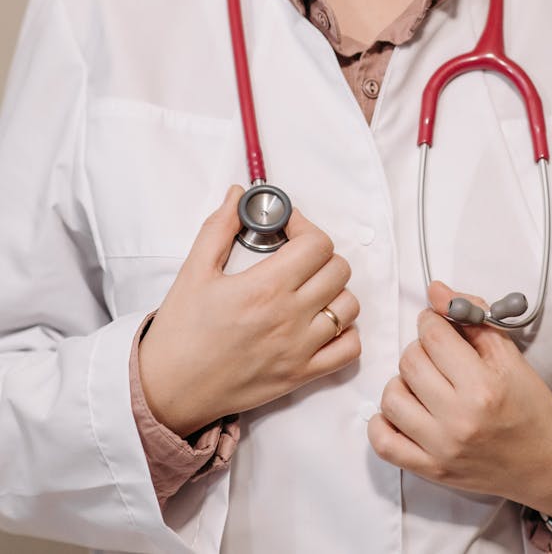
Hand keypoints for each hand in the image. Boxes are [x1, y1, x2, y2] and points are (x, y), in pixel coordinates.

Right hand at [138, 185, 359, 436]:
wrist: (168, 390)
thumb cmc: (179, 331)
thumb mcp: (194, 271)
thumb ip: (219, 227)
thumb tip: (239, 195)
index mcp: (265, 287)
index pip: (317, 244)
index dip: (306, 227)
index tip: (288, 229)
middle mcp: (289, 317)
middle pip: (339, 269)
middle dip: (320, 254)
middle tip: (296, 256)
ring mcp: (300, 349)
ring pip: (348, 307)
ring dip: (334, 291)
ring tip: (308, 288)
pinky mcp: (301, 376)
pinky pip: (348, 350)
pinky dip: (344, 333)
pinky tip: (321, 323)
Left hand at [367, 282, 551, 519]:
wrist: (545, 461)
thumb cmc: (529, 404)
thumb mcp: (508, 353)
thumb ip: (472, 315)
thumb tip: (435, 291)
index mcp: (483, 386)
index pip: (433, 335)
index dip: (432, 321)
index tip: (437, 325)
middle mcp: (459, 419)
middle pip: (410, 361)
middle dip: (420, 349)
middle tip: (437, 356)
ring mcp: (442, 448)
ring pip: (392, 397)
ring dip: (403, 383)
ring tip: (423, 385)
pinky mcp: (431, 470)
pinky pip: (383, 443)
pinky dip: (383, 423)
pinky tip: (405, 410)